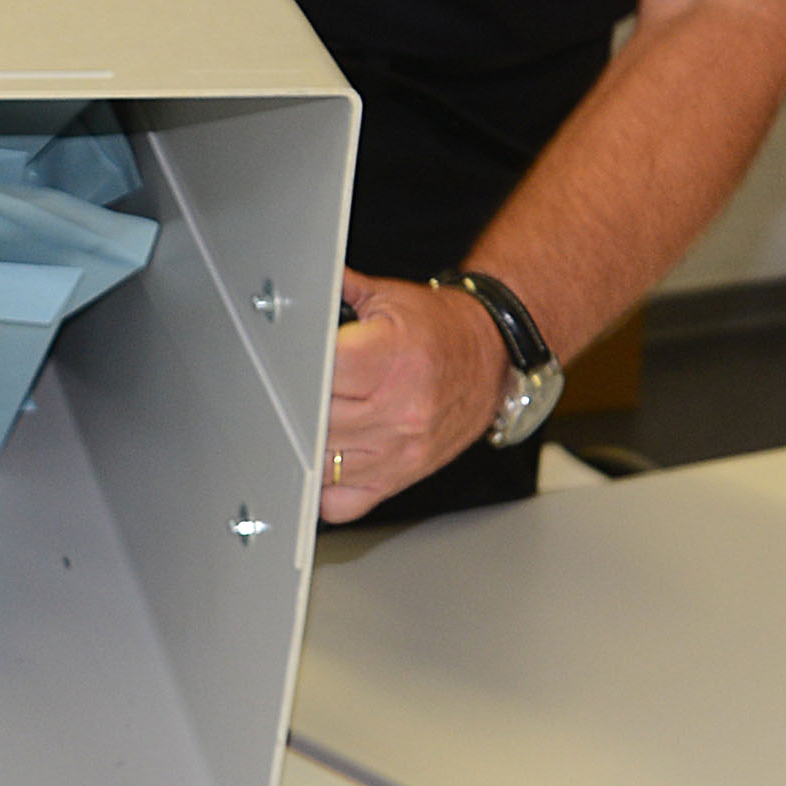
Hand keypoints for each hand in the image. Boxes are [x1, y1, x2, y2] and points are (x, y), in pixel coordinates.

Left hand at [322, 270, 505, 520]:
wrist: (493, 354)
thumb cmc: (441, 329)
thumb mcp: (389, 297)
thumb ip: (338, 290)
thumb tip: (297, 283)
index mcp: (393, 359)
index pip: (323, 373)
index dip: (300, 367)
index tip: (292, 362)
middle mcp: (400, 410)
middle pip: (317, 420)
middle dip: (302, 404)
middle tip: (301, 389)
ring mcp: (401, 450)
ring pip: (322, 461)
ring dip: (311, 441)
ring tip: (317, 416)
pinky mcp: (402, 476)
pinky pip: (343, 502)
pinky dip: (327, 486)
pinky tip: (329, 457)